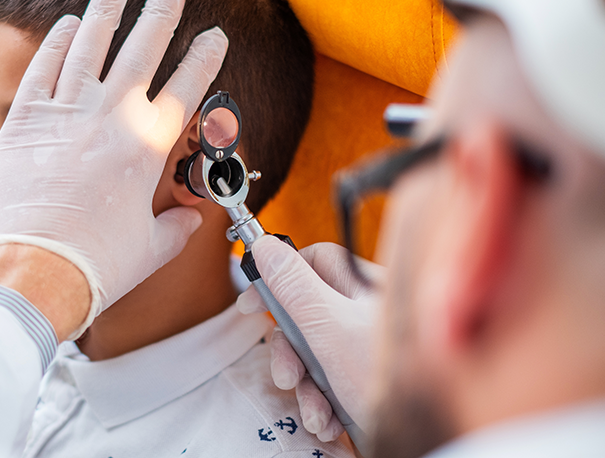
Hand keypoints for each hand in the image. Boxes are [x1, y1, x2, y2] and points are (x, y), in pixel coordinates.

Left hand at [0, 0, 226, 338]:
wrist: (33, 272)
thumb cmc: (95, 266)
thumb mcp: (149, 250)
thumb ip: (176, 229)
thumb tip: (191, 221)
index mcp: (148, 148)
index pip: (187, 89)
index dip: (205, 58)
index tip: (215, 36)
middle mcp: (111, 119)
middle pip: (142, 50)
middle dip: (162, 12)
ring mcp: (66, 114)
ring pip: (89, 46)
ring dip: (106, 11)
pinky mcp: (25, 121)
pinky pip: (44, 69)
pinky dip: (56, 43)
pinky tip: (67, 25)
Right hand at [237, 240, 382, 438]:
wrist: (431, 441)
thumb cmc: (390, 380)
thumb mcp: (330, 328)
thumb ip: (294, 286)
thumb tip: (264, 245)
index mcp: (364, 287)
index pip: (314, 260)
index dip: (279, 276)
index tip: (252, 302)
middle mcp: (366, 314)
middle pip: (306, 315)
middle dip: (290, 352)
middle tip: (287, 376)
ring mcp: (366, 350)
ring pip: (314, 355)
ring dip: (306, 388)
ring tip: (317, 414)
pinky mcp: (366, 382)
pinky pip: (330, 384)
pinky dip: (324, 406)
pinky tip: (331, 423)